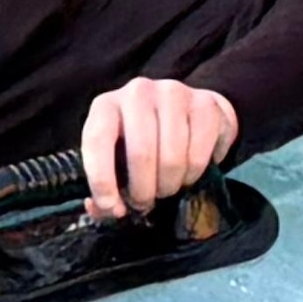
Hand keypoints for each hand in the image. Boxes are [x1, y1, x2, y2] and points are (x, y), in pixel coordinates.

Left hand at [80, 78, 237, 216]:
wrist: (184, 111)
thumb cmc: (140, 140)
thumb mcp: (114, 158)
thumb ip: (105, 187)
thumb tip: (106, 209)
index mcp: (106, 106)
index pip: (97, 140)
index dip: (102, 179)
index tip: (111, 207)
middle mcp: (138, 92)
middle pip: (142, 154)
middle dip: (144, 191)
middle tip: (146, 202)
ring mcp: (174, 93)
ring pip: (174, 157)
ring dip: (170, 185)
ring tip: (167, 186)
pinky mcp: (206, 103)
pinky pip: (200, 153)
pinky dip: (195, 174)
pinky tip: (188, 172)